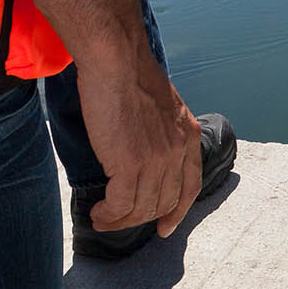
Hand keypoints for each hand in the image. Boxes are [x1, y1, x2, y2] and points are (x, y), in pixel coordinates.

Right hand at [78, 52, 202, 235]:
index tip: (165, 228)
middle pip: (164, 202)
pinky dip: (108, 215)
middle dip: (141, 218)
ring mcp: (156, 159)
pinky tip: (97, 212)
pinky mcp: (130, 163)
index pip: (190, 186)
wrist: (116, 60)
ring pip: (141, 208)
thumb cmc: (129, 73)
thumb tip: (146, 148)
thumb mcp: (163, 103)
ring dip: (120, 220)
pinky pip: (120, 204)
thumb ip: (162, 129)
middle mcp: (177, 151)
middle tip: (117, 221)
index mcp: (188, 136)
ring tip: (102, 218)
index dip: (177, 212)